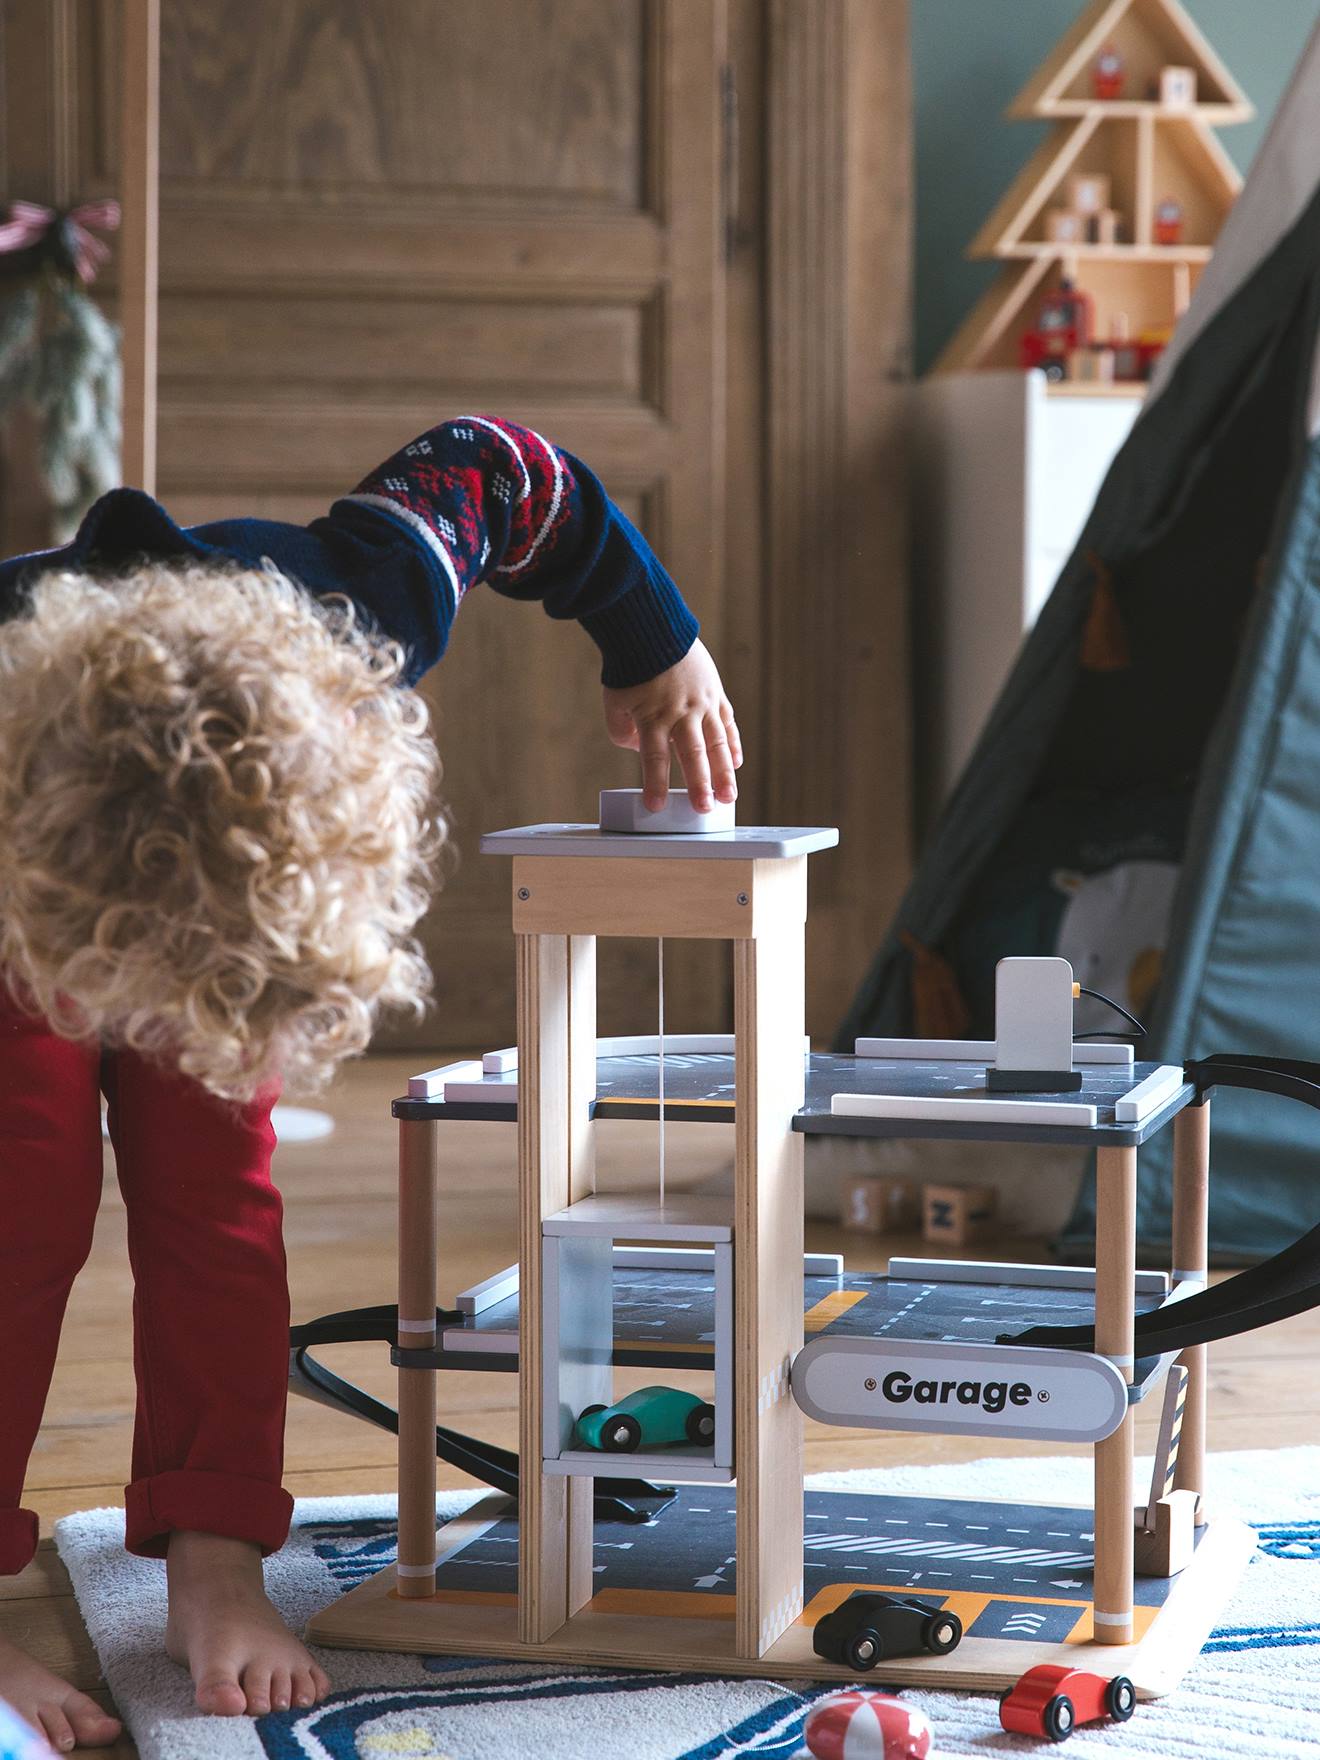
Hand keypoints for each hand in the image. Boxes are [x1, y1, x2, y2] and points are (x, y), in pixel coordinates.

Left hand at [602, 639, 742, 811]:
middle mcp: (680, 712)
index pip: (654, 758)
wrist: (654, 627)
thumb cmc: (631, 666)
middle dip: (699, 784)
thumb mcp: (615, 700)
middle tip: (705, 809)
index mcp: (653, 717)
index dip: (655, 784)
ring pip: (716, 742)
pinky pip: (726, 722)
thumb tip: (639, 750)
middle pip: (692, 754)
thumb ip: (622, 730)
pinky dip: (731, 743)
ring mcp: (701, 703)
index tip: (656, 806)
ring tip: (728, 797)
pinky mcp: (714, 693)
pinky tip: (735, 762)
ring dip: (723, 772)